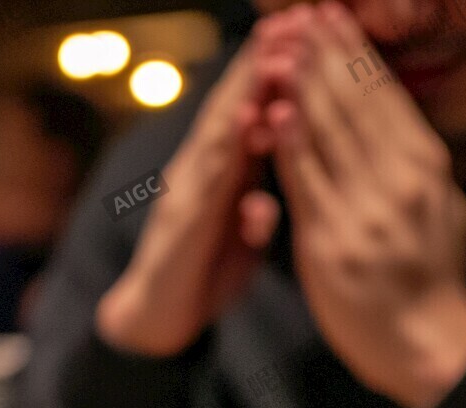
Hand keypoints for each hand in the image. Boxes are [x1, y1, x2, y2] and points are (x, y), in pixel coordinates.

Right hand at [96, 44, 282, 357]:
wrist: (154, 319)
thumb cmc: (200, 277)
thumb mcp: (237, 243)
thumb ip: (252, 217)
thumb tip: (266, 202)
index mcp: (223, 176)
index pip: (253, 114)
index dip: (279, 76)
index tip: (312, 35)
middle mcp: (201, 173)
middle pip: (235, 107)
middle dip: (264, 61)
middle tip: (296, 16)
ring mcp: (188, 193)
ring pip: (221, 131)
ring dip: (247, 88)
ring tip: (274, 46)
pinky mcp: (182, 221)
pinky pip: (209, 179)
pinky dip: (228, 148)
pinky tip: (245, 119)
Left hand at [256, 3, 465, 407]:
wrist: (425, 345)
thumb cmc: (429, 280)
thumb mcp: (439, 210)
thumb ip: (414, 167)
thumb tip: (397, 125)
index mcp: (424, 168)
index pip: (385, 97)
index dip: (356, 53)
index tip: (335, 18)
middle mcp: (398, 182)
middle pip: (355, 104)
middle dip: (325, 53)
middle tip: (304, 11)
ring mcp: (363, 212)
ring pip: (328, 134)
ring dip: (302, 84)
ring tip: (284, 44)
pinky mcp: (330, 244)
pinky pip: (305, 184)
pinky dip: (289, 144)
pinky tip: (274, 111)